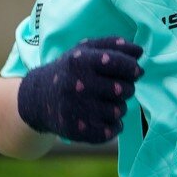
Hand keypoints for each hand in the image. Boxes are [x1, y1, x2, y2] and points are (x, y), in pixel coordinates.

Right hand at [17, 36, 142, 142]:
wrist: (37, 98)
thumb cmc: (70, 71)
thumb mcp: (85, 50)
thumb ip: (113, 45)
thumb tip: (139, 51)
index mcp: (80, 61)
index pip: (119, 63)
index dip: (133, 68)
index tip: (135, 71)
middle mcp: (76, 85)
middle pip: (123, 89)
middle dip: (126, 88)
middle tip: (116, 88)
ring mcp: (75, 109)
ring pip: (118, 111)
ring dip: (118, 108)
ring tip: (104, 103)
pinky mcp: (76, 130)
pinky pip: (111, 132)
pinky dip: (113, 127)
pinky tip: (102, 118)